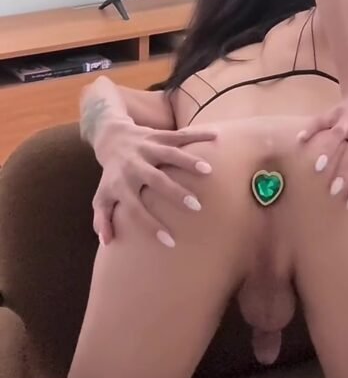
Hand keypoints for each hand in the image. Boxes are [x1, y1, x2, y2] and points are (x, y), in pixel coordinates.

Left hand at [92, 119, 216, 244]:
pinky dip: (198, 134)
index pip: (135, 209)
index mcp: (121, 185)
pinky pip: (180, 135)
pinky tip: (216, 136)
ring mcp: (147, 148)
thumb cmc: (111, 175)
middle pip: (156, 179)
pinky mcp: (158, 135)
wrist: (111, 137)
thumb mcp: (101, 197)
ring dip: (189, 161)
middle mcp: (134, 165)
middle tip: (196, 206)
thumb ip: (102, 220)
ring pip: (169, 153)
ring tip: (209, 171)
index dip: (151, 225)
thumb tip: (107, 242)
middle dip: (175, 192)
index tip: (170, 241)